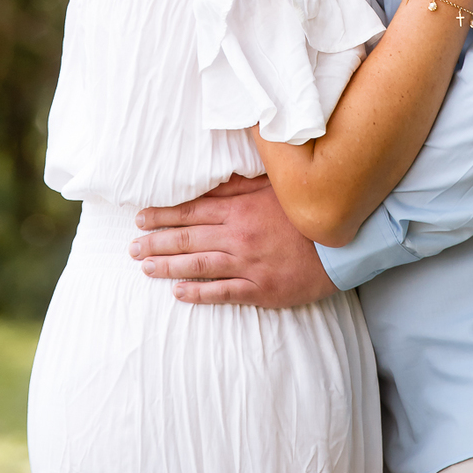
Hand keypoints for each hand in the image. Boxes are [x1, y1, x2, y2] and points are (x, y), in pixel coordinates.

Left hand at [129, 174, 338, 307]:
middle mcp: (238, 236)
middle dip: (156, 242)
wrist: (342, 243)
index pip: (192, 210)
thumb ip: (239, 184)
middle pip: (188, 238)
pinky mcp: (260, 290)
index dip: (163, 215)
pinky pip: (222, 293)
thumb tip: (210, 179)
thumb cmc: (305, 211)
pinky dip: (198, 293)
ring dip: (168, 267)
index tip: (140, 218)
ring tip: (144, 267)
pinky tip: (178, 293)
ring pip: (198, 266)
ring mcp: (248, 265)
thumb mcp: (273, 187)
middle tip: (131, 247)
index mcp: (240, 209)